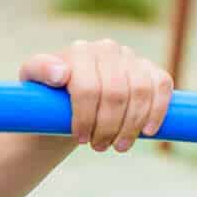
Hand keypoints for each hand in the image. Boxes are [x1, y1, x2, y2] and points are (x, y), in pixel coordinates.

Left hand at [21, 39, 171, 151]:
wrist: (71, 99)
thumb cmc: (49, 92)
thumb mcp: (33, 81)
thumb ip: (39, 71)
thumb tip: (60, 74)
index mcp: (80, 51)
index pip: (88, 87)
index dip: (85, 117)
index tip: (80, 139)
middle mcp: (108, 49)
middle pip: (116, 94)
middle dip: (108, 126)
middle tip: (99, 147)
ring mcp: (132, 58)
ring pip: (141, 92)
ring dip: (132, 125)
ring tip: (119, 146)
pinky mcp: (151, 70)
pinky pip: (162, 86)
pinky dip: (158, 110)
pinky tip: (148, 131)